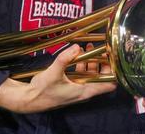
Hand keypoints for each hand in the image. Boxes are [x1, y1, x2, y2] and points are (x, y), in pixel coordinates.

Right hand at [0, 44, 115, 113]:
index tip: (114, 58)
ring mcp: (78, 88)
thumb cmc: (42, 90)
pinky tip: (78, 53)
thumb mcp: (54, 72)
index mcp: (86, 91)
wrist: (29, 99)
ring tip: (90, 46)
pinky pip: (82, 73)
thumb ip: (65, 58)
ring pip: (91, 74)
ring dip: (92, 60)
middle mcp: (84, 91)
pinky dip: (83, 63)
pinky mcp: (71, 84)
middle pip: (102, 76)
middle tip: (103, 48)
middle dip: (104, 62)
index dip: (115, 72)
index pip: (110, 84)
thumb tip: (76, 47)